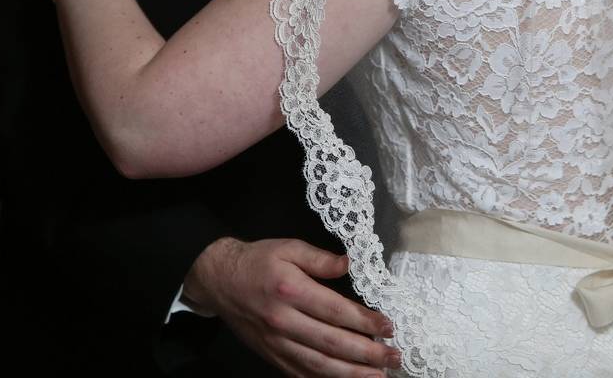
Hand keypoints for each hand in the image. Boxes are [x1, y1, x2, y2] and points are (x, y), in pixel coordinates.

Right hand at [183, 237, 400, 377]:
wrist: (219, 281)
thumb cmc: (257, 261)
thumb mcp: (288, 248)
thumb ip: (319, 258)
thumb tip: (349, 263)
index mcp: (291, 291)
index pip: (335, 311)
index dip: (364, 321)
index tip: (388, 327)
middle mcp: (284, 321)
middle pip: (331, 343)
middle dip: (366, 353)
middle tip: (393, 356)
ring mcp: (277, 342)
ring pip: (318, 364)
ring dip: (351, 373)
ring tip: (379, 376)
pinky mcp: (272, 355)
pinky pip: (300, 373)